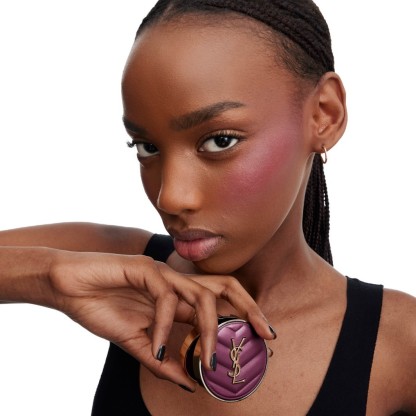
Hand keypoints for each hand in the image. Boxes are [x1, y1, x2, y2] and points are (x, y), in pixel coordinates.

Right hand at [48, 251, 274, 390]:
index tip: (261, 340)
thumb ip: (163, 361)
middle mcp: (177, 283)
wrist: (67, 286)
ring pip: (202, 294)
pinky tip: (155, 346)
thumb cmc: (101, 308)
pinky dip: (164, 326)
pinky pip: (165, 297)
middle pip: (225, 287)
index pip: (219, 304)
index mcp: (177, 298)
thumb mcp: (136, 343)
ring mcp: (164, 273)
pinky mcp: (146, 269)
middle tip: (266, 333)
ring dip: (210, 329)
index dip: (242, 318)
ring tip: (210, 359)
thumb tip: (191, 385)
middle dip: (249, 308)